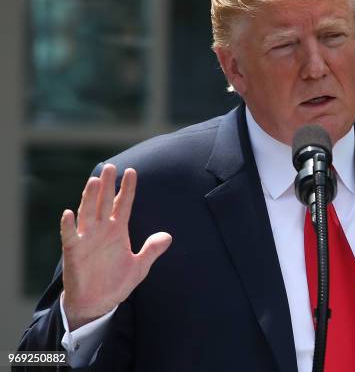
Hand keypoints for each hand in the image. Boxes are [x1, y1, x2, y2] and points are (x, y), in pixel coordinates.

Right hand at [60, 164, 171, 329]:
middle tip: (111, 167)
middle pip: (104, 202)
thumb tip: (168, 236)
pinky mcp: (74, 252)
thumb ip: (152, 250)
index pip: (123, 204)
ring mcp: (87, 239)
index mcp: (117, 230)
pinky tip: (68, 213)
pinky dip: (68, 225)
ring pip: (87, 213)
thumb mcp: (139, 266)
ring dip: (89, 198)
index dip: (127, 189)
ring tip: (94, 181)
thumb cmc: (116, 283)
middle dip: (107, 185)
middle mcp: (101, 230)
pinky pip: (70, 236)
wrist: (97, 304)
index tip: (132, 171)